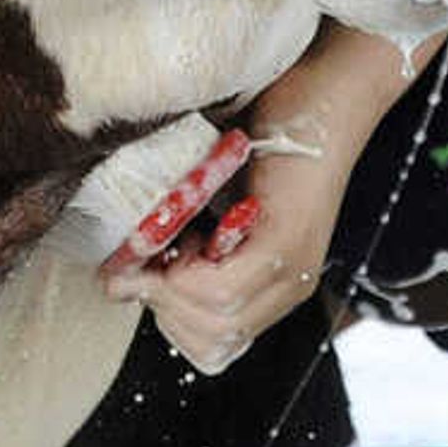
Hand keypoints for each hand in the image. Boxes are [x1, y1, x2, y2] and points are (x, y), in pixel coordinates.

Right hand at [100, 20, 441, 373]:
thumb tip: (122, 279)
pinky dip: (191, 266)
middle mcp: (286, 290)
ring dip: (177, 282)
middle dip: (166, 304)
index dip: (171, 318)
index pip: (212, 347)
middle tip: (162, 254)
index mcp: (274, 288)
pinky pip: (221, 289)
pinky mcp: (285, 245)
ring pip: (213, 319)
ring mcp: (291, 272)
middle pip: (208, 341)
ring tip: (183, 234)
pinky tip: (195, 227)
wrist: (326, 98)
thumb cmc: (265, 139)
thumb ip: (186, 244)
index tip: (154, 274)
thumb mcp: (218, 206)